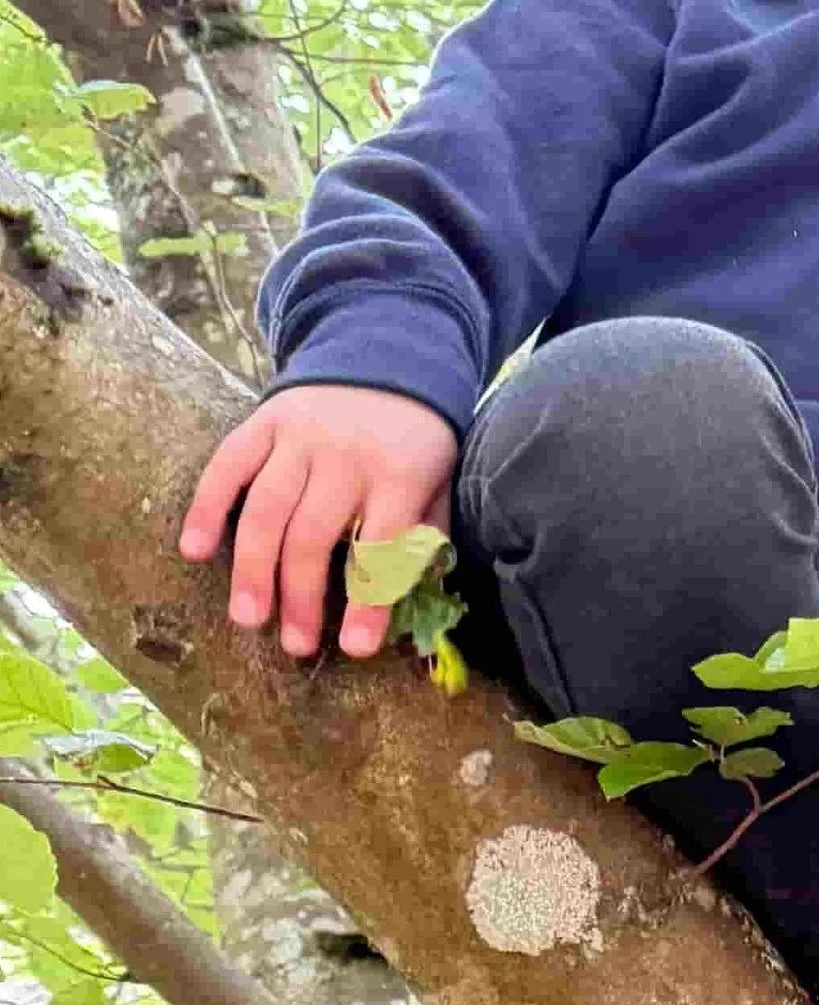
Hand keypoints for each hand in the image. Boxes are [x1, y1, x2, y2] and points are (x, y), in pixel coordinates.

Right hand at [179, 385, 457, 658]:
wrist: (391, 356)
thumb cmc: (415, 440)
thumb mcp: (440, 481)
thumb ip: (426, 537)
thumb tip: (412, 607)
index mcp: (399, 473)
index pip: (382, 545)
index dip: (368, 600)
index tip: (354, 648)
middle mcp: (346, 454)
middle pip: (313, 535)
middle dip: (299, 596)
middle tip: (293, 644)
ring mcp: (301, 435)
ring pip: (266, 508)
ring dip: (252, 568)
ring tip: (248, 616)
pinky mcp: (266, 420)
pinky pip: (228, 465)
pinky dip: (206, 507)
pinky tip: (193, 550)